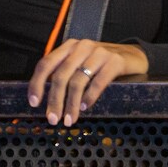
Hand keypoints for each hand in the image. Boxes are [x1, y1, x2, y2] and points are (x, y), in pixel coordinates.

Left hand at [28, 38, 147, 125]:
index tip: (34, 103)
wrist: (133, 56)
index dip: (37, 83)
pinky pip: (98, 81)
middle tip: (53, 119)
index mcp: (70, 47)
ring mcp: (100, 52)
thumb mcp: (81, 63)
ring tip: (69, 119)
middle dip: (55, 100)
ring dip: (71, 104)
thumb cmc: (102, 64)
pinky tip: (85, 107)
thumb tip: (45, 98)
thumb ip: (65, 73)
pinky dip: (90, 96)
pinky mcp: (115, 61)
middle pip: (61, 75)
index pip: (46, 64)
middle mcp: (82, 47)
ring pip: (78, 80)